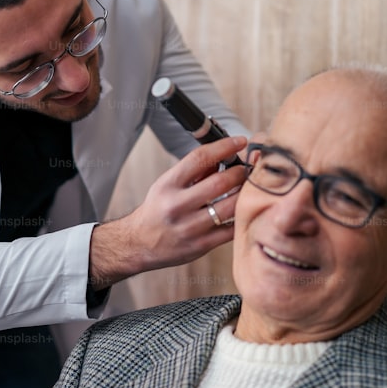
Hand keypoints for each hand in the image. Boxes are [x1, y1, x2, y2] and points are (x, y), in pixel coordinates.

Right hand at [88, 135, 247, 289]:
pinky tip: (242, 211)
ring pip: (230, 207)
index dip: (224, 146)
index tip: (239, 142)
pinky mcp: (200, 245)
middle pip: (220, 182)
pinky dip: (240, 218)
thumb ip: (194, 172)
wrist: (138, 244)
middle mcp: (177, 205)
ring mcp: (189, 227)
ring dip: (244, 194)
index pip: (200, 158)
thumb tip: (225, 156)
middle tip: (248, 168)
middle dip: (240, 172)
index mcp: (168, 185)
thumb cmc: (157, 210)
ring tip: (248, 188)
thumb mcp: (167, 185)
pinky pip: (231, 230)